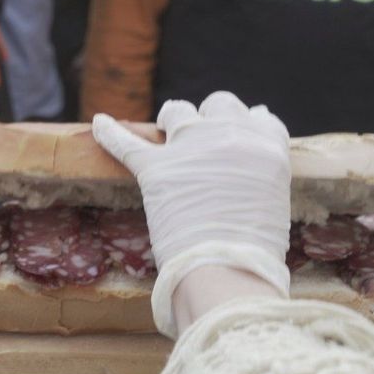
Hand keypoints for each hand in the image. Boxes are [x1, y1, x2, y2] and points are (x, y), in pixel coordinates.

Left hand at [92, 91, 291, 335]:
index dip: (245, 123)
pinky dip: (109, 133)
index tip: (238, 131)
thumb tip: (253, 145)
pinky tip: (99, 123)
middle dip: (210, 117)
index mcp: (268, 144)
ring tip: (164, 128)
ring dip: (172, 118)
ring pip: (178, 111)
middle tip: (202, 137)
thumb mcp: (274, 199)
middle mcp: (231, 135)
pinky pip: (126, 142)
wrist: (230, 270)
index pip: (258, 117)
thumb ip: (261, 169)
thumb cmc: (258, 249)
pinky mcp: (156, 167)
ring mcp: (191, 147)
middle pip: (219, 104)